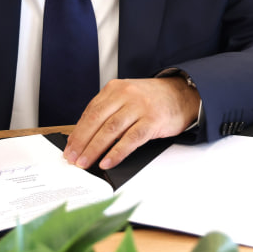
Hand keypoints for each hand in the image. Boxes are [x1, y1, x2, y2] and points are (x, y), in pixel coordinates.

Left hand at [64, 77, 200, 169]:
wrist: (183, 95)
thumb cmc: (152, 100)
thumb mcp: (127, 97)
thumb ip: (108, 112)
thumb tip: (84, 137)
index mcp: (115, 88)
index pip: (90, 112)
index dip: (77, 132)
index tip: (69, 147)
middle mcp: (126, 95)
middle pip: (97, 120)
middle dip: (81, 142)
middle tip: (72, 158)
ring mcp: (140, 107)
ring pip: (110, 130)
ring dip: (94, 149)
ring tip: (85, 163)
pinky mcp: (153, 121)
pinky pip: (131, 139)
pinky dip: (117, 152)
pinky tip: (107, 162)